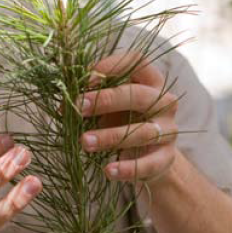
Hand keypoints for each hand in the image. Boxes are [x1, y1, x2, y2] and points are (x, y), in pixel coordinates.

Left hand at [77, 53, 178, 183]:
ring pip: (142, 131)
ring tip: (84, 142)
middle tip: (78, 107)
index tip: (83, 78)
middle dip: (106, 100)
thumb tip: (63, 104)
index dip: (111, 66)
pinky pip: (149, 163)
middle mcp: (164, 102)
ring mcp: (168, 130)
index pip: (137, 62)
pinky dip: (128, 168)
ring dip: (110, 136)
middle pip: (139, 95)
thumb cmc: (122, 122)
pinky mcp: (167, 158)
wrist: (148, 158)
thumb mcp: (108, 107)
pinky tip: (108, 170)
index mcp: (150, 81)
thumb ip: (91, 99)